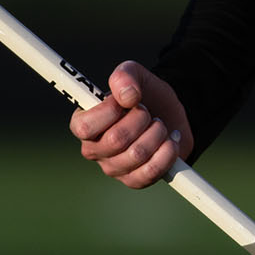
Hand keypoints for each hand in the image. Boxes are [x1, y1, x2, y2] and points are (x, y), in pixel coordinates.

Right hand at [70, 61, 192, 187]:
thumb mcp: (135, 74)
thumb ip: (125, 75)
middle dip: (141, 119)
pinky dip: (168, 152)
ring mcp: (113, 168)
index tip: (127, 101)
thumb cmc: (145, 95)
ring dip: (157, 133)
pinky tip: (170, 141)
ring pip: (137, 154)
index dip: (109, 112)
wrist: (170, 115)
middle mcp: (94, 149)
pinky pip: (152, 171)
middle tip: (148, 112)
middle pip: (116, 140)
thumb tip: (127, 97)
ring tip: (159, 125)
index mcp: (83, 124)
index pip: (84, 127)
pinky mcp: (134, 180)